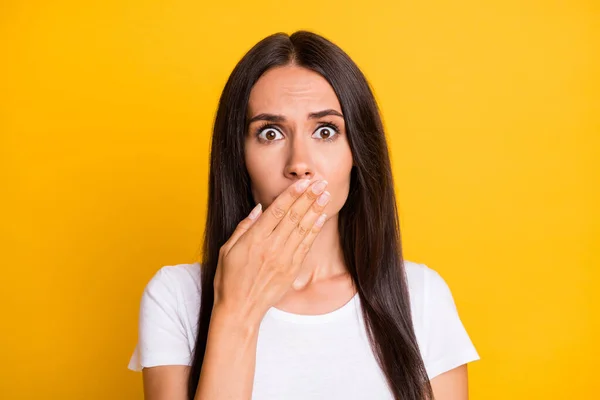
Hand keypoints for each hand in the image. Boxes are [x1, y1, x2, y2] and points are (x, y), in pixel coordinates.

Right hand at [213, 179, 329, 324]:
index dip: (292, 194)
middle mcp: (271, 247)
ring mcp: (283, 259)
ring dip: (315, 210)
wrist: (239, 310)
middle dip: (309, 197)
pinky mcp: (291, 270)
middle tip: (321, 182)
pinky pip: (306, 246)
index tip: (303, 182)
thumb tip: (258, 208)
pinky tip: (321, 218)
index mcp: (254, 239)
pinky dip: (314, 231)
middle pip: (294, 216)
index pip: (277, 210)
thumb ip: (243, 227)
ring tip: (326, 195)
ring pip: (303, 229)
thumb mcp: (227, 250)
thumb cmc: (228, 280)